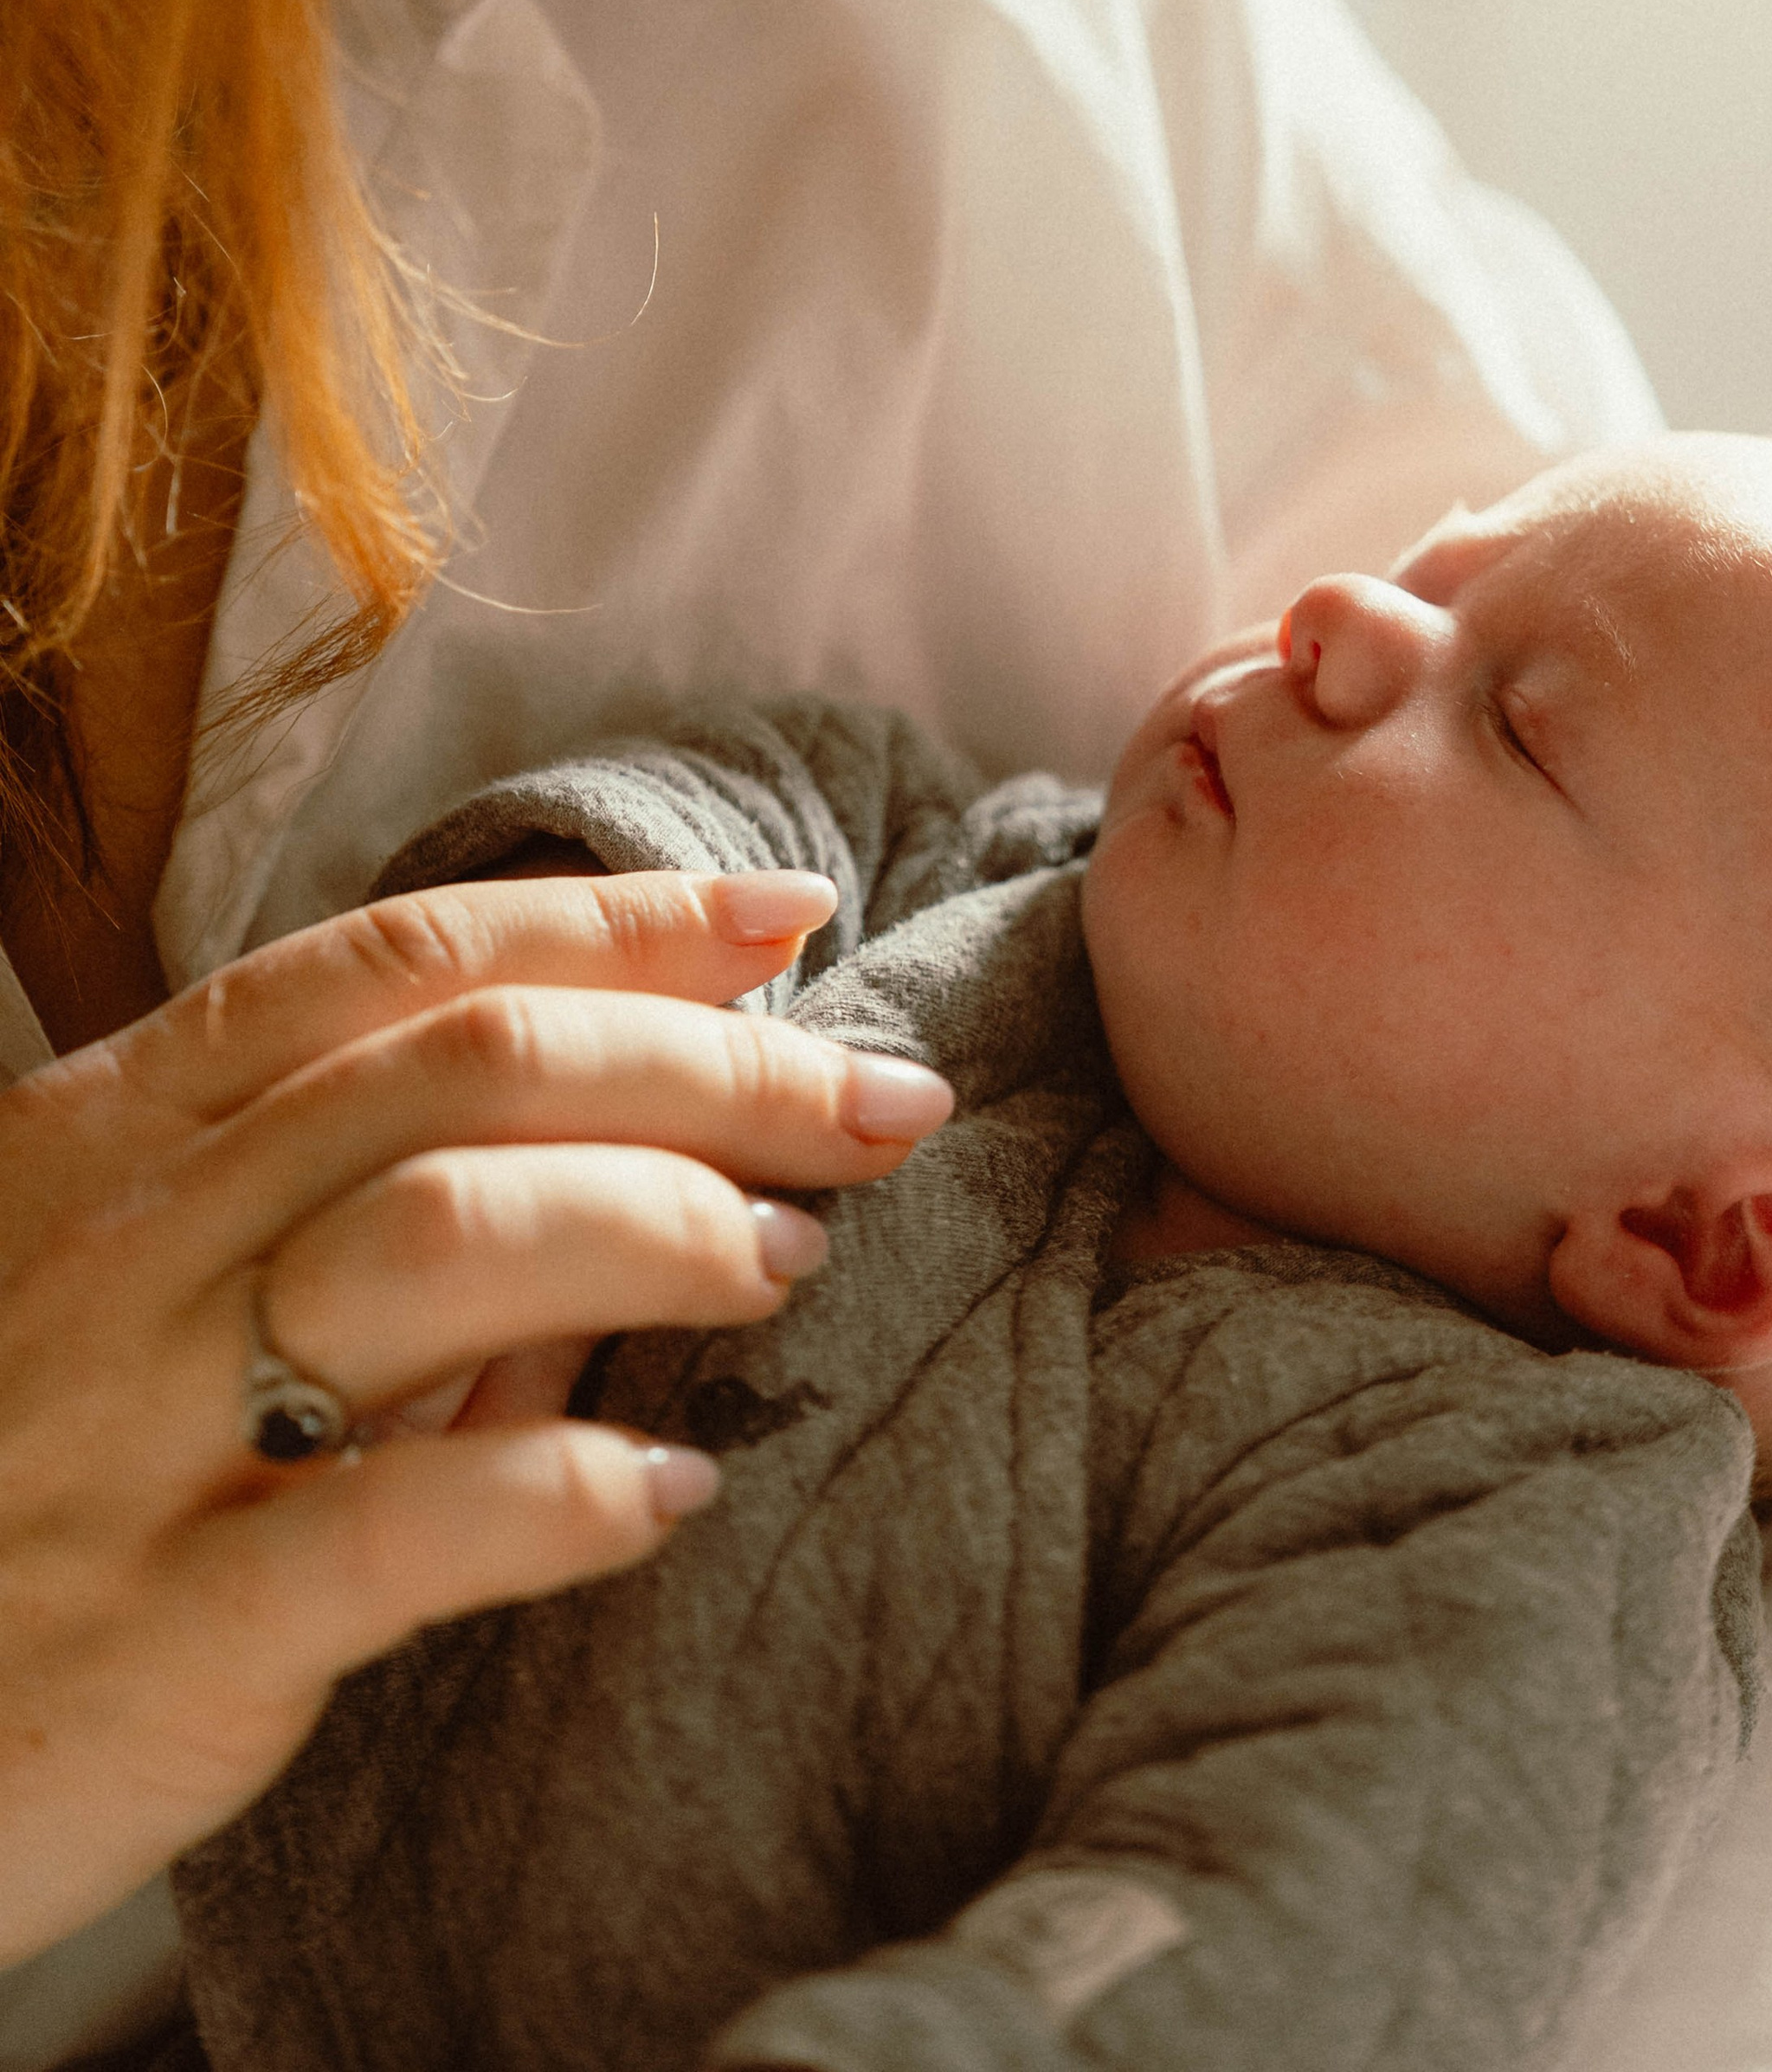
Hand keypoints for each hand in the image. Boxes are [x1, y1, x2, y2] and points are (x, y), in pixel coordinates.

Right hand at [0, 867, 951, 1962]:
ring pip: (438, 1242)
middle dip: (712, 1063)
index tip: (791, 916)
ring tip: (793, 1261)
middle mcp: (132, 1248)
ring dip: (661, 1229)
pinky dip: (561, 1489)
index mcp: (117, 1140)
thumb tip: (608, 1182)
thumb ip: (333, 1226)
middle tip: (883, 1101)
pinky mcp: (163, 1630)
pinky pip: (393, 1530)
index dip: (614, 923)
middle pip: (466, 1073)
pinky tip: (673, 1490)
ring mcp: (141, 1431)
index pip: (400, 967)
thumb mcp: (113, 1306)